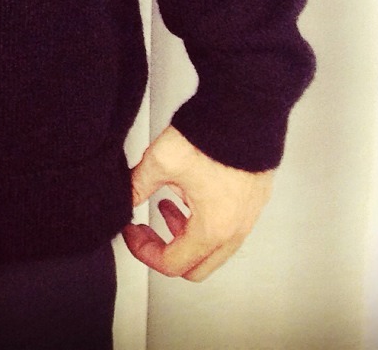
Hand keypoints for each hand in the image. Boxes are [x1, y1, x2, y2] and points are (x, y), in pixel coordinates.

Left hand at [121, 125, 272, 281]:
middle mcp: (235, 230)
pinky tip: (190, 192)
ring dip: (186, 233)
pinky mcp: (253, 200)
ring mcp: (248, 217)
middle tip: (149, 228)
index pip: (172, 264)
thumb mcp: (161, 161)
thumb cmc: (210, 137)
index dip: (144, 250)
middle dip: (166, 250)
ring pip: (213, 247)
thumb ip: (138, 185)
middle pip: (197, 266)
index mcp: (212, 229)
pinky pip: (228, 227)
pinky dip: (205, 220)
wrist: (244, 111)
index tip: (133, 231)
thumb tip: (124, 198)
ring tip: (168, 204)